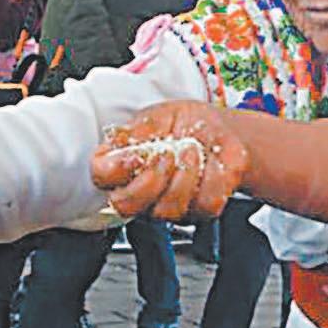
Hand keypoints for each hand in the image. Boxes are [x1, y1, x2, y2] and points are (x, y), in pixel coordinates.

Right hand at [92, 101, 248, 222]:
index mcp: (123, 164)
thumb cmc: (189, 123)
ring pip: (166, 209)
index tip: (136, 154)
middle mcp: (140, 191)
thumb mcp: (160, 115)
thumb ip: (137, 129)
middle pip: (125, 205)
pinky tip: (211, 164)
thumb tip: (118, 140)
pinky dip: (211, 178)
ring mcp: (168, 205)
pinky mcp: (198, 211)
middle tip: (168, 153)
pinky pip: (202, 204)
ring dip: (184, 174)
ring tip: (192, 149)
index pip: (101, 177)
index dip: (115, 169)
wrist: (226, 130)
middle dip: (150, 179)